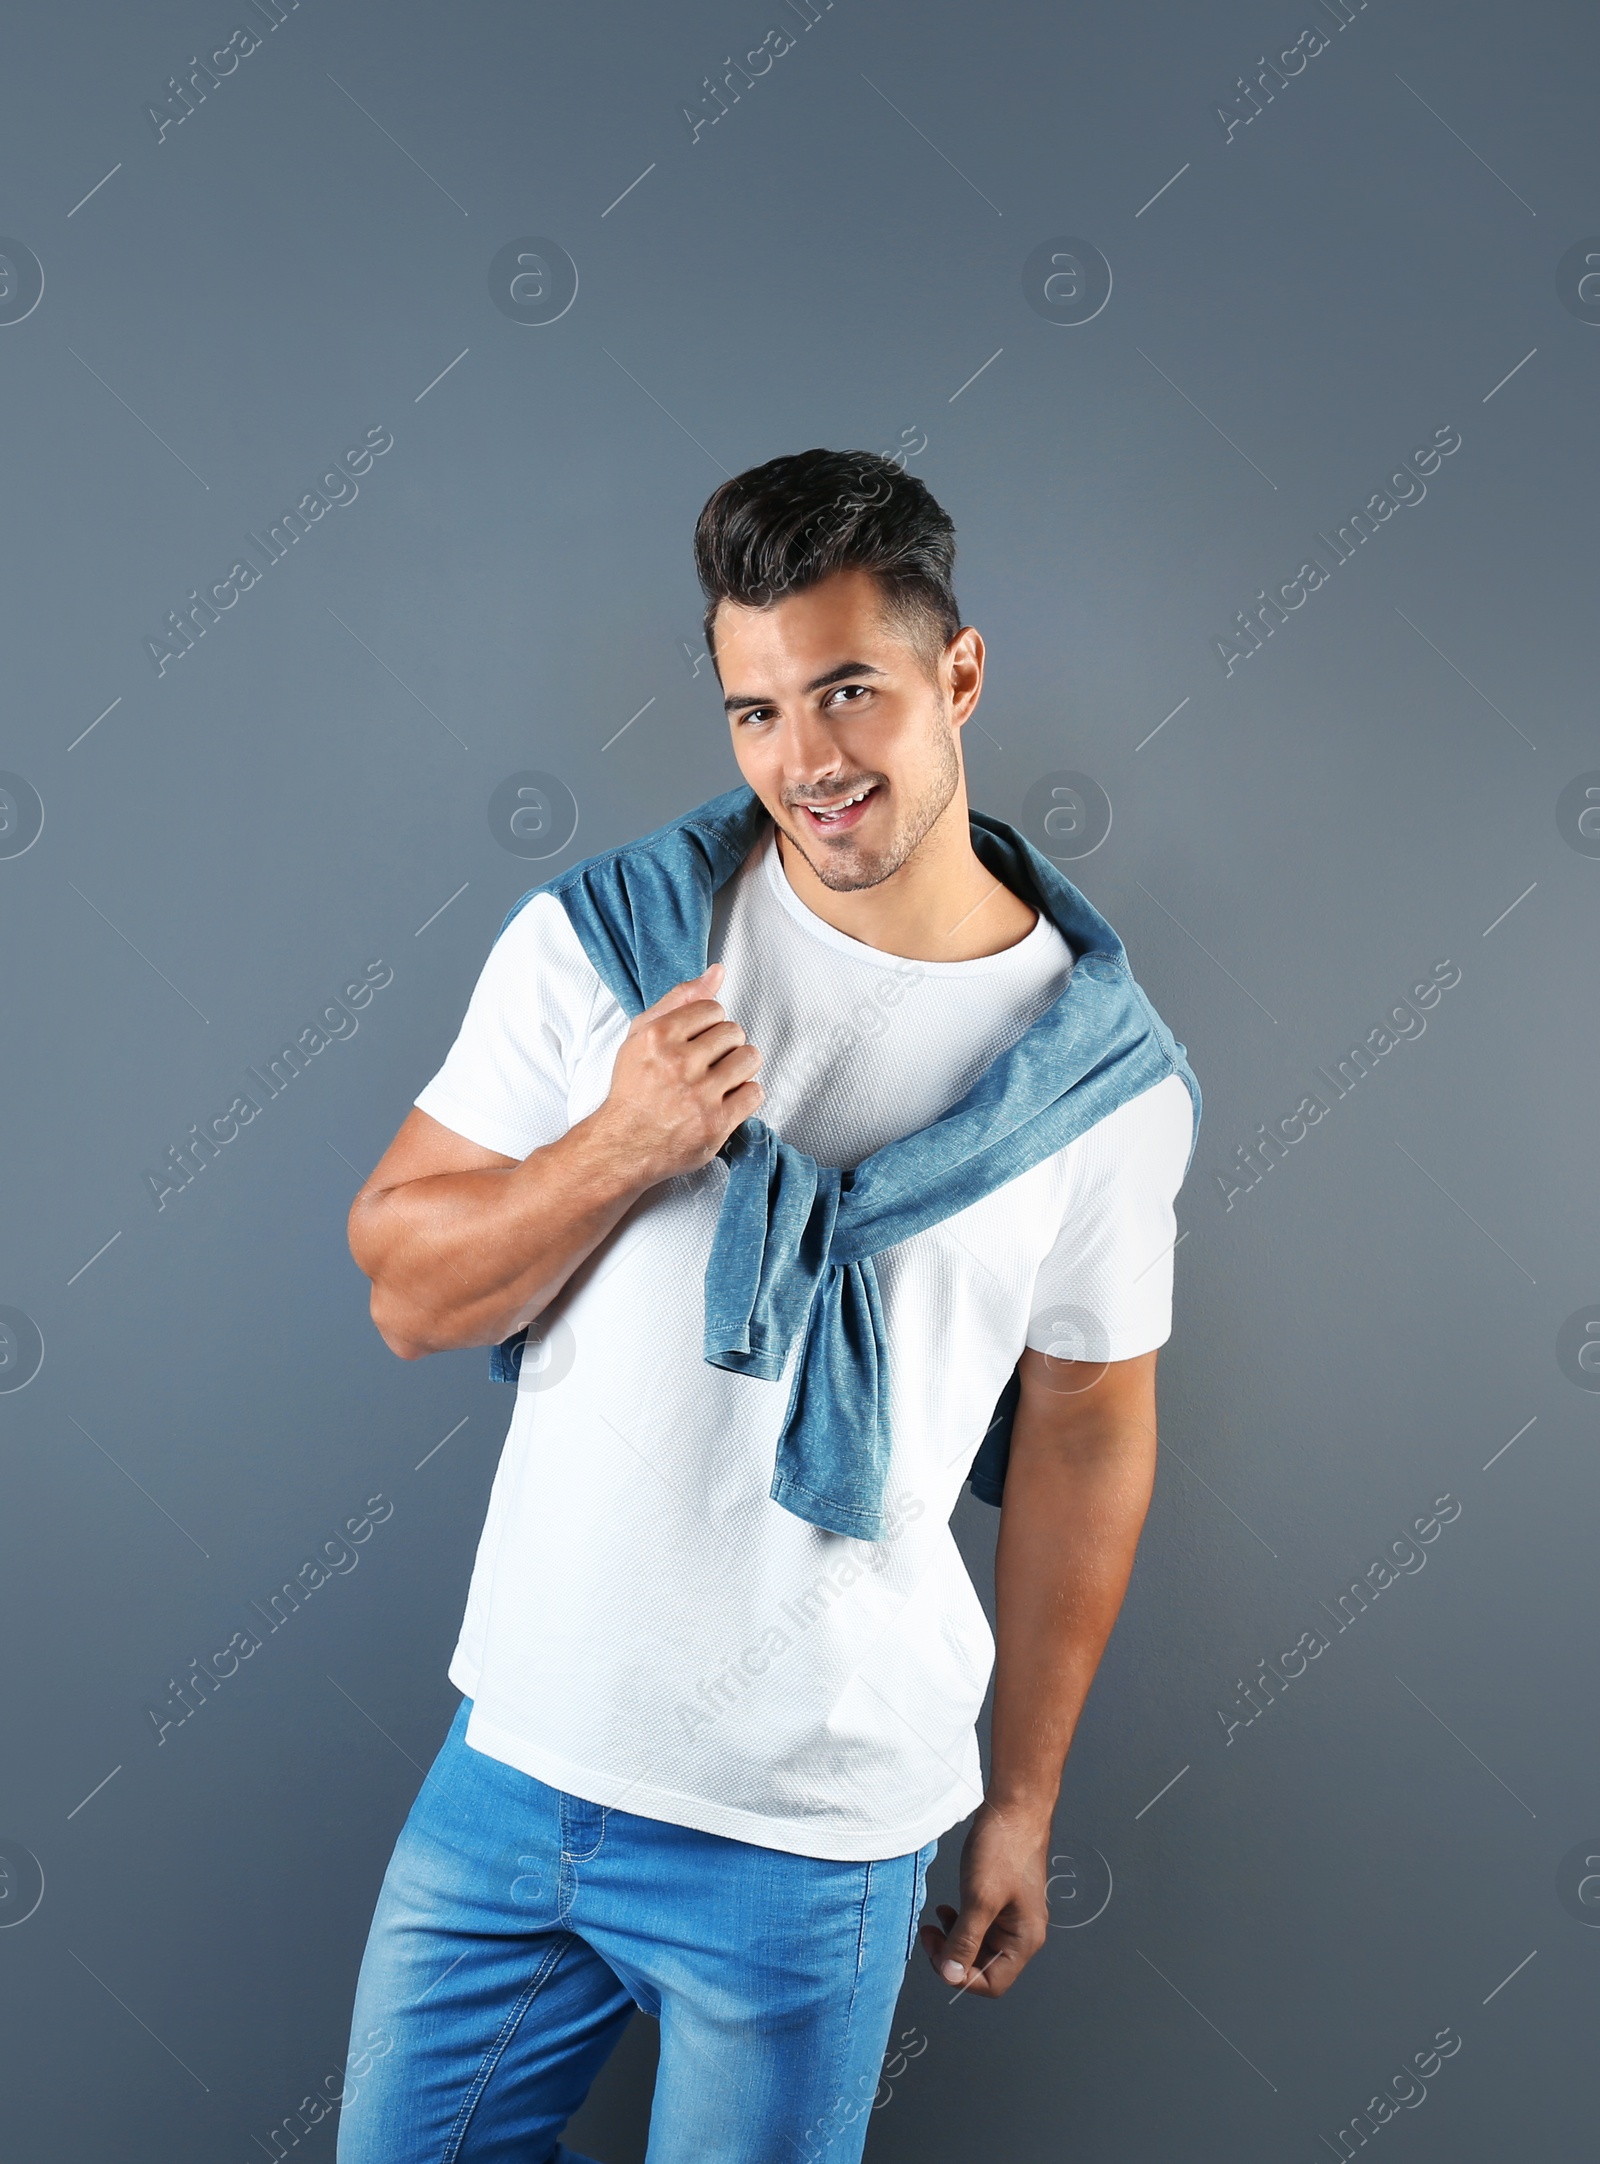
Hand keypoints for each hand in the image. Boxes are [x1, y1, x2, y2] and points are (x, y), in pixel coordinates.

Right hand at [589, 964, 763, 1187]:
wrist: (624, 1144)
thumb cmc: (634, 1087)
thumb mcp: (643, 1034)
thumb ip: (680, 999)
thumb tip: (718, 972)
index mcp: (658, 1037)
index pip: (713, 1009)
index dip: (709, 1025)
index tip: (698, 1042)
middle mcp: (678, 1064)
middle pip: (734, 1032)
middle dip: (725, 1046)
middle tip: (708, 1064)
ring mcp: (699, 1095)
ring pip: (749, 1058)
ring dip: (740, 1067)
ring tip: (720, 1079)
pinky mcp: (716, 1123)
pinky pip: (755, 1092)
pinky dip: (745, 1095)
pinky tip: (725, 1099)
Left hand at [918, 1799, 1050, 1998]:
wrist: (1015, 1807)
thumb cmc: (1004, 1848)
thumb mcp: (979, 1899)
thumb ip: (965, 1940)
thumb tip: (950, 1975)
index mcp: (1024, 1940)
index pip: (992, 1983)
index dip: (961, 1976)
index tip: (937, 1955)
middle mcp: (1022, 1933)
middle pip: (984, 1966)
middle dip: (953, 1956)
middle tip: (929, 1937)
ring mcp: (1013, 1916)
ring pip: (979, 1945)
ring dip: (954, 1940)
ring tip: (934, 1923)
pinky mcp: (1002, 1899)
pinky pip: (979, 1924)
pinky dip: (960, 1923)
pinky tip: (945, 1910)